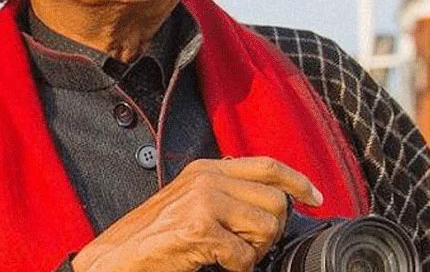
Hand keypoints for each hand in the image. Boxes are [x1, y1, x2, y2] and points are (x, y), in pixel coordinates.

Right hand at [71, 157, 323, 271]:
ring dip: (255, 251)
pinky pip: (245, 253)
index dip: (298, 182)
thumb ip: (225, 195)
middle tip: (248, 249)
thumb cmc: (153, 239)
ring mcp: (203, 200)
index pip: (268, 166)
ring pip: (267, 226)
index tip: (316, 197)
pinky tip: (216, 265)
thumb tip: (271, 203)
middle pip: (275, 201)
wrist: (113, 260)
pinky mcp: (198, 227)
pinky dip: (237, 267)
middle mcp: (207, 178)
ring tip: (230, 257)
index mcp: (207, 169)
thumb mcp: (189, 203)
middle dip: (271, 232)